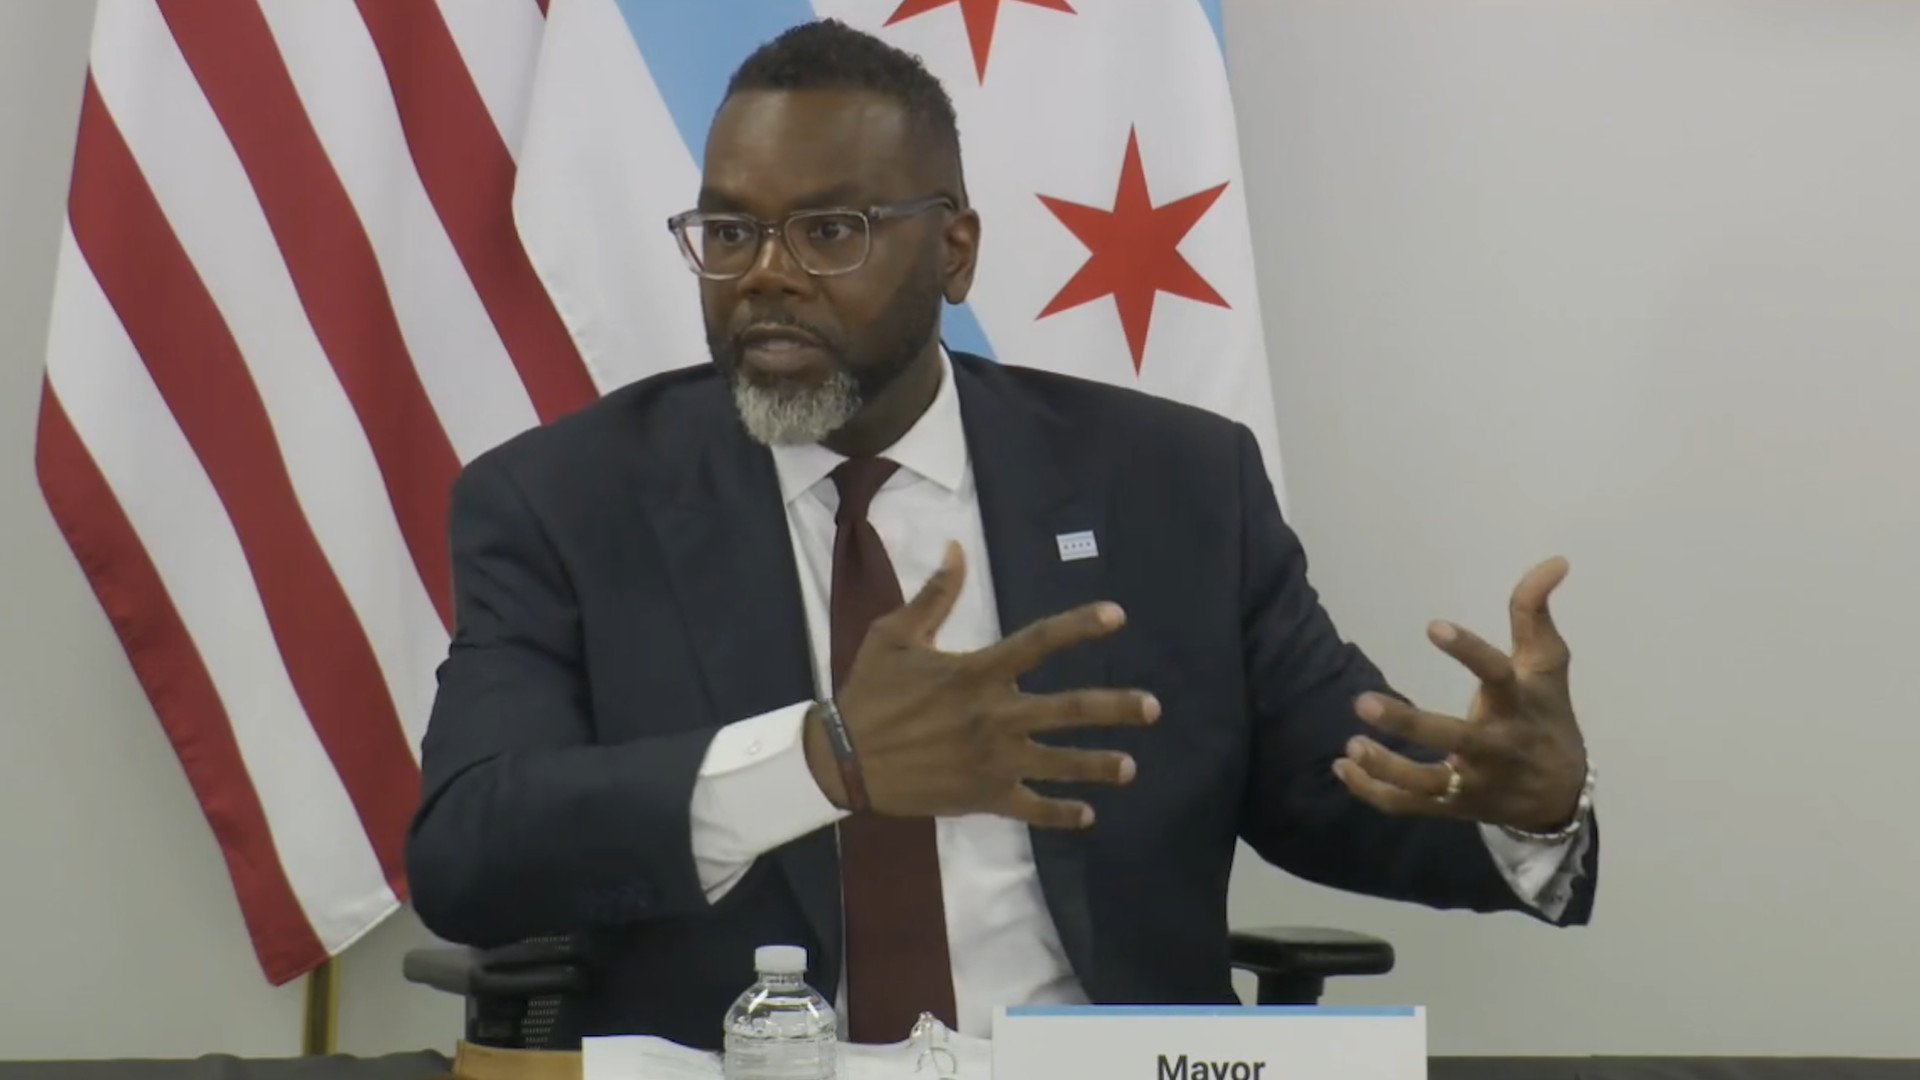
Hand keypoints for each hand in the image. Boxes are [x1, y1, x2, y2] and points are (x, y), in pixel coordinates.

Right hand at [804, 541, 1159, 828]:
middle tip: (1152, 708)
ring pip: (1060, 763)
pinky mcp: (984, 796)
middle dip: (1115, 708)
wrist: (843, 760)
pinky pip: (1032, 808)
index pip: (1040, 642)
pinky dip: (1061, 813)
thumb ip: (935, 595)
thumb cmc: (869, 693)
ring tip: (1129, 767)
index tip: (1117, 616)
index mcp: (978, 672)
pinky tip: (1088, 815)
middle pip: (1069, 710)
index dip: (1081, 626)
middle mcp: (996, 716)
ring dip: (1098, 765)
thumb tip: (956, 548)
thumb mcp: (895, 635)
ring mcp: (994, 761)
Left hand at [1332, 557, 1588, 831]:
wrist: (1562, 795)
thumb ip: (1534, 612)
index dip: (1467, 651)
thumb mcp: (1548, 665)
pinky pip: (1409, 806)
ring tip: (1350, 744)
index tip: (1432, 625)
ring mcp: (1473, 782)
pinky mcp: (1452, 807)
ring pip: (1427, 783)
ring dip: (1386, 768)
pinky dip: (1373, 791)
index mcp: (1517, 704)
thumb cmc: (1546, 716)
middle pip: (1452, 738)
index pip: (1495, 674)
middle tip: (1360, 701)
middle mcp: (1495, 746)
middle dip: (1408, 723)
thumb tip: (1555, 561)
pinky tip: (1342, 766)